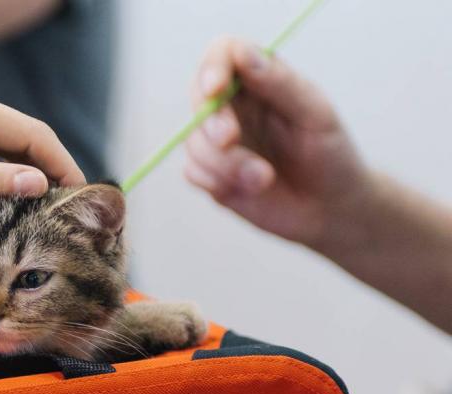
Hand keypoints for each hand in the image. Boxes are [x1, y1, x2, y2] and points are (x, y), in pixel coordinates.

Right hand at [184, 37, 371, 251]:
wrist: (331, 209)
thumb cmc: (331, 155)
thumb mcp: (315, 115)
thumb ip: (280, 83)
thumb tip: (242, 53)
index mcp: (259, 81)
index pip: (222, 55)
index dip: (213, 68)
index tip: (217, 91)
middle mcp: (234, 107)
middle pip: (197, 97)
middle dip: (211, 122)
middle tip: (231, 140)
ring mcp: (219, 142)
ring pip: (193, 141)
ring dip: (224, 163)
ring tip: (264, 178)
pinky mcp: (211, 174)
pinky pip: (192, 172)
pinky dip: (218, 181)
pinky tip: (252, 190)